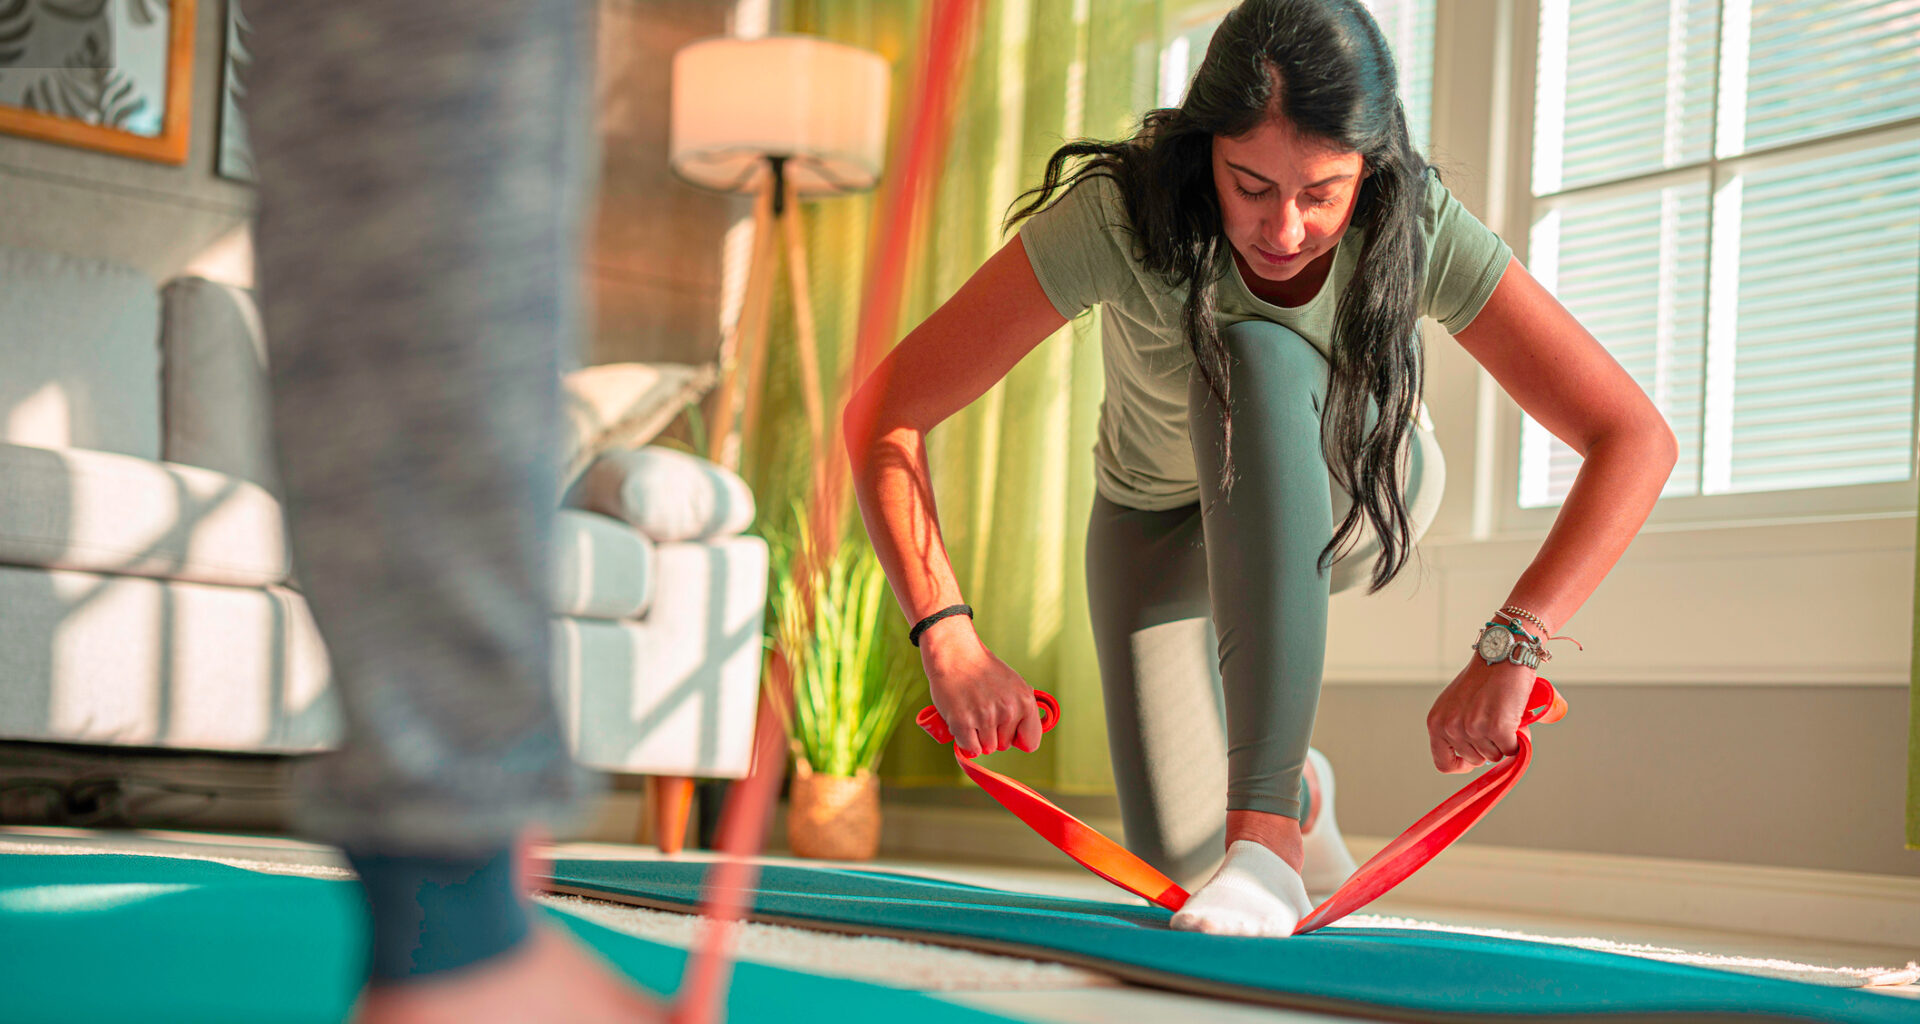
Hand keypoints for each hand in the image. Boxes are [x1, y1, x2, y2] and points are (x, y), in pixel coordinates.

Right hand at [920, 619, 1043, 758]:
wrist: (956, 654)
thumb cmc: (983, 670)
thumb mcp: (1014, 684)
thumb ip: (1024, 709)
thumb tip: (1026, 737)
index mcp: (1025, 702)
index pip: (1030, 742)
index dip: (1017, 739)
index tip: (1008, 731)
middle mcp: (1008, 711)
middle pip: (1004, 746)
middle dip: (994, 735)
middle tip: (983, 711)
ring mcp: (985, 717)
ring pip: (986, 748)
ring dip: (977, 737)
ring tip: (972, 713)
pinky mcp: (963, 722)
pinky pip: (969, 749)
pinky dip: (964, 741)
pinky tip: (962, 722)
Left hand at [1426, 656, 1535, 772]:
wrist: (1501, 655)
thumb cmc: (1483, 678)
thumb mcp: (1456, 705)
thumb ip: (1457, 729)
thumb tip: (1474, 758)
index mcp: (1436, 722)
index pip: (1443, 762)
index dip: (1461, 765)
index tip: (1473, 761)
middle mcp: (1450, 727)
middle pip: (1474, 760)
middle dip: (1488, 747)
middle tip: (1494, 723)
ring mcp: (1472, 728)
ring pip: (1494, 756)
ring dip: (1503, 741)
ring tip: (1503, 716)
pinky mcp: (1496, 728)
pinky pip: (1511, 750)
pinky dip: (1517, 739)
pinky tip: (1514, 719)